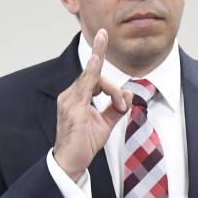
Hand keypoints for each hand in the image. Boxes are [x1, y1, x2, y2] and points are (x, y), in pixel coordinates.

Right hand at [53, 29, 132, 180]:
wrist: (71, 164)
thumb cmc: (84, 144)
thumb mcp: (106, 124)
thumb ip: (116, 107)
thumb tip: (128, 93)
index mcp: (77, 97)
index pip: (90, 72)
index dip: (97, 52)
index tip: (102, 34)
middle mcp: (70, 95)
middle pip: (97, 76)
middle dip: (115, 89)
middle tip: (123, 106)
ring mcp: (69, 100)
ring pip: (95, 80)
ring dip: (113, 92)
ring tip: (119, 108)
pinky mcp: (72, 108)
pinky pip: (85, 86)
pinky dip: (91, 72)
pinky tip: (95, 59)